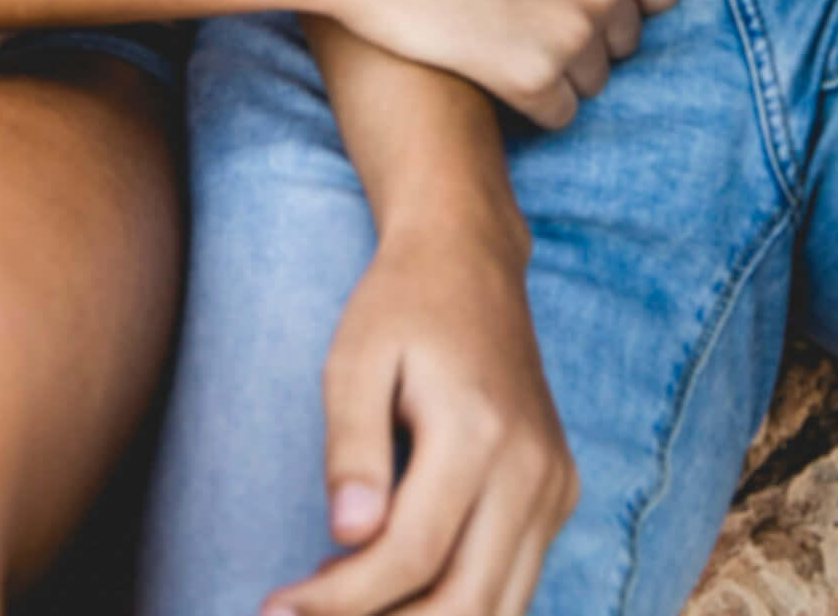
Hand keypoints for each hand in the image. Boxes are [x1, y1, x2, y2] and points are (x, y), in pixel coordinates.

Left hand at [266, 204, 575, 615]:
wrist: (471, 257)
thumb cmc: (400, 304)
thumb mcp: (354, 357)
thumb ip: (351, 445)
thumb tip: (347, 535)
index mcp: (478, 430)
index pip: (412, 554)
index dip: (341, 600)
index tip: (279, 610)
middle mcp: (532, 467)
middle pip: (466, 603)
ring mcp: (554, 485)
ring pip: (499, 609)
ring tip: (344, 611)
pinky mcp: (558, 493)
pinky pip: (513, 582)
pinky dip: (457, 605)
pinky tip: (392, 594)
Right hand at [324, 0, 680, 125]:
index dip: (621, 5)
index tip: (580, 8)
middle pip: (624, 44)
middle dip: (581, 43)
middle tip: (516, 23)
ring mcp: (573, 31)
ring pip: (592, 84)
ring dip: (551, 74)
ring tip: (492, 41)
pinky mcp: (534, 78)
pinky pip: (558, 115)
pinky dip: (527, 105)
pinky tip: (484, 72)